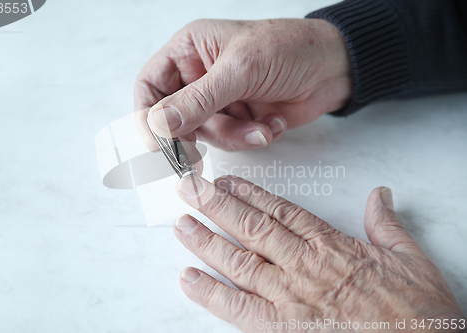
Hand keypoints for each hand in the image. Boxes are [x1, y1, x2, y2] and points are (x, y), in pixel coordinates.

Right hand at [134, 19, 351, 150]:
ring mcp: (219, 100)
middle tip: (196, 158)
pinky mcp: (238, 119)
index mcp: (189, 51)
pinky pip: (230, 140)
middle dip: (191, 137)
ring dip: (232, 136)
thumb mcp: (240, 69)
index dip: (148, 117)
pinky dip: (249, 138)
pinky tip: (270, 125)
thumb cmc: (289, 49)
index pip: (150, 87)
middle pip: (173, 118)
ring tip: (258, 128)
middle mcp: (198, 76)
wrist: (334, 68)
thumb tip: (158, 125)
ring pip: (204, 134)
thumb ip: (198, 100)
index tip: (158, 145)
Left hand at [173, 175, 464, 331]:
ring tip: (181, 224)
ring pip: (239, 262)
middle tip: (188, 189)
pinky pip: (240, 309)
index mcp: (331, 246)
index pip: (281, 211)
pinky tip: (188, 278)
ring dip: (206, 241)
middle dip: (216, 206)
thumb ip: (387, 224)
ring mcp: (291, 298)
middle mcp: (304, 267)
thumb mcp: (410, 258)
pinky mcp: (284, 330)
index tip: (226, 181)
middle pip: (252, 229)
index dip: (249, 194)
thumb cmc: (417, 311)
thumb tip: (380, 195)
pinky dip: (211, 293)